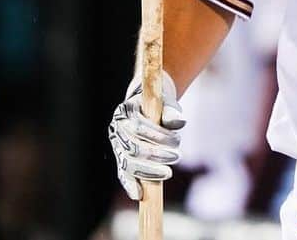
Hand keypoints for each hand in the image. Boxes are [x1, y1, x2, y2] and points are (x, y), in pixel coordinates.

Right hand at [108, 70, 185, 199]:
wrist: (147, 101)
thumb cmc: (159, 101)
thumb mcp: (167, 101)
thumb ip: (171, 111)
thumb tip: (179, 122)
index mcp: (125, 111)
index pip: (139, 127)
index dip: (158, 137)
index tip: (177, 142)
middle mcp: (116, 128)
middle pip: (133, 148)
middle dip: (156, 156)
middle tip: (177, 157)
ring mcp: (117, 144)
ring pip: (127, 163)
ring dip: (149, 171)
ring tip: (168, 172)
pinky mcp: (121, 157)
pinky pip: (122, 173)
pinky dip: (130, 184)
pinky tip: (139, 195)